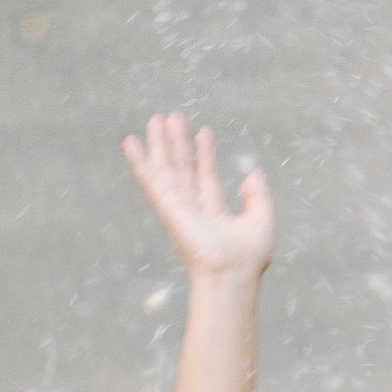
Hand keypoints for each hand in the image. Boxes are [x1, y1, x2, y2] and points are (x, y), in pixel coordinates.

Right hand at [123, 112, 273, 279]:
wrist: (232, 274)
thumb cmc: (248, 258)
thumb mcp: (261, 220)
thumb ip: (258, 196)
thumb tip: (252, 173)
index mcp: (213, 212)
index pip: (205, 176)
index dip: (204, 153)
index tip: (203, 131)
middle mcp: (192, 209)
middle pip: (181, 169)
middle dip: (176, 144)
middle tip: (171, 118)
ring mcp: (177, 208)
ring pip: (165, 170)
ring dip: (159, 145)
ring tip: (155, 119)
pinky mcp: (166, 208)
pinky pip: (150, 181)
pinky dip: (138, 162)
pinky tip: (130, 144)